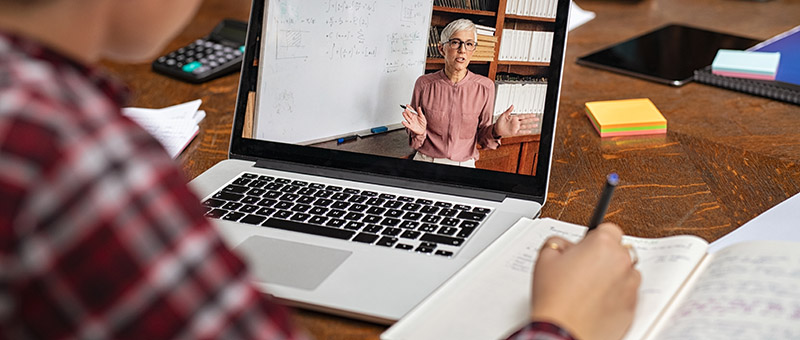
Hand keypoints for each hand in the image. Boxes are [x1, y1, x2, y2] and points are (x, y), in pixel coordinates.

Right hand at [401, 104, 426, 135]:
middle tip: (405, 109)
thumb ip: (420, 112)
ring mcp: (411, 122)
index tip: (407, 105)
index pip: (411, 110)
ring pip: (407, 118)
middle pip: (409, 114)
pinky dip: (405, 124)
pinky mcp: (410, 127)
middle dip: (407, 111)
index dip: (409, 107)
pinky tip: (403, 122)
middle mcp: (412, 118)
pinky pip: (407, 125)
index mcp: (415, 115)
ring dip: (405, 116)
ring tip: (403, 113)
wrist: (423, 130)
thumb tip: (419, 107)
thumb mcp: (422, 117)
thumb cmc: (422, 123)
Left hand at [493, 105, 539, 137]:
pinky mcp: (514, 132)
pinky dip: (525, 131)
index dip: (529, 115)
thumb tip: (512, 105)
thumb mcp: (503, 115)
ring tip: (536, 125)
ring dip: (530, 125)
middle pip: (526, 120)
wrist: (496, 129)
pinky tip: (530, 131)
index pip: (523, 116)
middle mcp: (516, 123)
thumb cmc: (499, 122)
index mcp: (514, 118)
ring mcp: (516, 128)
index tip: (534, 114)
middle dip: (532, 120)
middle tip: (537, 119)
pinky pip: (521, 132)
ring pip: (525, 126)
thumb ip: (508, 111)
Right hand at [530, 223, 640, 339]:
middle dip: (603, 257)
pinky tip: (594, 302)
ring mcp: (630, 285)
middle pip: (618, 251)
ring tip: (588, 288)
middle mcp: (622, 262)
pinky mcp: (632, 306)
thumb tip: (564, 245)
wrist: (563, 331)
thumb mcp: (544, 258)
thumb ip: (557, 242)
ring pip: (625, 273)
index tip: (587, 246)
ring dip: (612, 276)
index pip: (608, 228)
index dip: (594, 238)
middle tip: (582, 270)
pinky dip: (615, 296)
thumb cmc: (555, 298)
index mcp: (603, 244)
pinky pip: (627, 295)